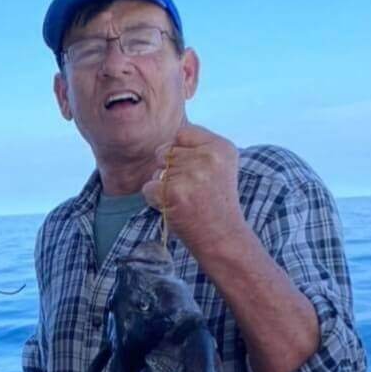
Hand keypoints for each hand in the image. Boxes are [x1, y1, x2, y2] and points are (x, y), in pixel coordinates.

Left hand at [141, 122, 245, 261]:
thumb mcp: (219, 167)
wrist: (222, 237)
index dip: (178, 152)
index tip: (192, 171)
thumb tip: (166, 143)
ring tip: (184, 200)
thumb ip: (197, 148)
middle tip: (190, 191)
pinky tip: (174, 208)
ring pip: (157, 171)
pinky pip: (149, 187)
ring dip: (163, 187)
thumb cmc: (215, 203)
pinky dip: (155, 200)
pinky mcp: (175, 192)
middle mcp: (209, 157)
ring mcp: (192, 173)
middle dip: (170, 171)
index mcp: (221, 147)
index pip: (182, 133)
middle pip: (166, 152)